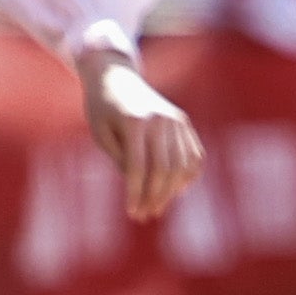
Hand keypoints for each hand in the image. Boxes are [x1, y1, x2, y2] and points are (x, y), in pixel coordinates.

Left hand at [84, 57, 205, 223]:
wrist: (116, 79)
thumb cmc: (102, 110)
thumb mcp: (102, 136)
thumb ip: (121, 161)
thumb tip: (142, 189)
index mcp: (135, 121)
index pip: (139, 168)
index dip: (136, 194)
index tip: (132, 213)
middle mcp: (161, 120)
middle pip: (165, 169)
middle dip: (155, 197)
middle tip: (145, 215)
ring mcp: (177, 120)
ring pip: (182, 165)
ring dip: (171, 191)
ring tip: (157, 207)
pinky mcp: (184, 122)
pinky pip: (194, 155)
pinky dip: (188, 176)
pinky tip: (176, 190)